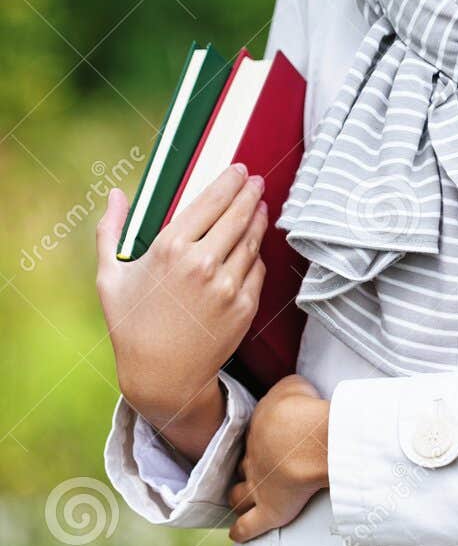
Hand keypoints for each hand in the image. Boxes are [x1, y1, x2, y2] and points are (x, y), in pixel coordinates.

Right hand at [95, 165, 269, 460]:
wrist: (163, 376)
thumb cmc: (132, 324)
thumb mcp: (110, 277)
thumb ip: (111, 230)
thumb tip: (116, 194)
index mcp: (170, 248)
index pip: (211, 201)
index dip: (229, 181)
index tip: (237, 170)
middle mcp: (203, 263)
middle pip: (238, 214)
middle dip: (250, 192)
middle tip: (254, 180)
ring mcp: (228, 285)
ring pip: (252, 239)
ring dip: (258, 218)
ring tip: (259, 205)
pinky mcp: (245, 306)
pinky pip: (257, 268)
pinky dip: (256, 253)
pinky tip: (253, 245)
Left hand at [227, 376, 328, 542]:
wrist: (310, 441)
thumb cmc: (304, 411)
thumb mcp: (293, 387)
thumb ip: (287, 391)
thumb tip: (290, 393)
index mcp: (257, 431)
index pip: (252, 438)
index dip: (258, 442)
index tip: (266, 443)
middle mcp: (252, 460)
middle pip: (240, 467)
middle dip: (242, 470)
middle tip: (249, 472)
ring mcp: (258, 488)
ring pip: (238, 497)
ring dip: (237, 499)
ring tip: (239, 503)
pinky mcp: (270, 511)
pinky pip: (248, 526)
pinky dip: (241, 531)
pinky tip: (237, 535)